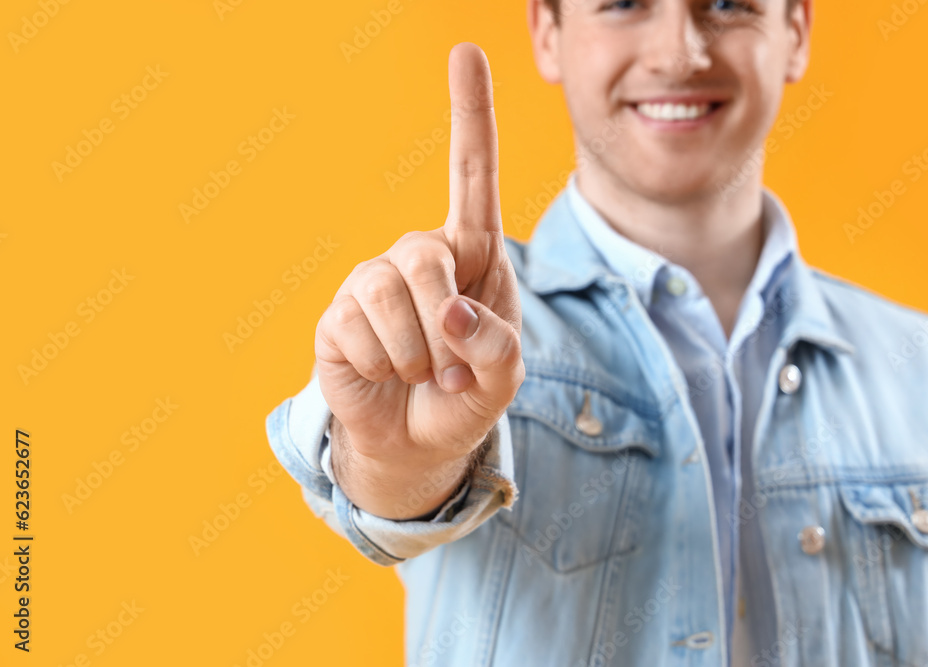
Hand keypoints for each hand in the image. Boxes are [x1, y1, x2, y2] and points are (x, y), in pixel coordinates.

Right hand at [314, 43, 523, 514]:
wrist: (419, 442)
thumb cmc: (467, 393)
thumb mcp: (504, 376)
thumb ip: (497, 346)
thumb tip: (449, 317)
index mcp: (471, 253)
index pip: (471, 175)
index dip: (471, 114)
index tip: (466, 50)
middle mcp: (418, 254)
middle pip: (425, 254)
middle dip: (442, 322)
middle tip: (449, 364)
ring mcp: (371, 282)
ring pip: (385, 294)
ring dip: (412, 352)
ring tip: (420, 373)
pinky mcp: (336, 317)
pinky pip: (353, 330)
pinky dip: (380, 367)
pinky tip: (383, 374)